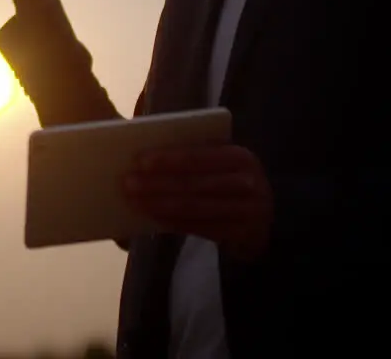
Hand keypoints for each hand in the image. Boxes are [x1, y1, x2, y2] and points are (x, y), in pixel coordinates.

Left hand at [122, 145, 273, 260]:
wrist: (263, 218)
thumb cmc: (229, 181)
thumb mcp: (222, 163)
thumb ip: (196, 156)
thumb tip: (147, 155)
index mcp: (239, 156)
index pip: (199, 155)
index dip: (168, 158)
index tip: (139, 160)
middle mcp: (247, 182)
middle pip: (193, 183)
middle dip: (156, 183)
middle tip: (127, 182)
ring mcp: (247, 210)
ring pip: (194, 207)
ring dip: (159, 204)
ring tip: (134, 200)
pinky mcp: (240, 233)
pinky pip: (199, 227)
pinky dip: (172, 221)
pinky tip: (152, 216)